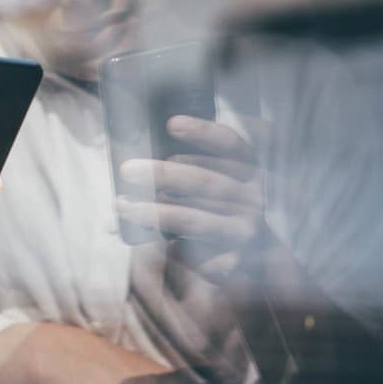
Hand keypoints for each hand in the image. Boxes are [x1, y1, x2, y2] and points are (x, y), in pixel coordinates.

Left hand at [116, 115, 268, 280]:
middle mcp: (252, 196)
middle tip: (127, 170)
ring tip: (123, 205)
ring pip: (194, 219)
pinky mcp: (236, 259)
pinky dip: (175, 250)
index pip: (230, 144)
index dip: (203, 133)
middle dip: (163, 175)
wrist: (259, 253)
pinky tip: (159, 245)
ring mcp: (245, 229)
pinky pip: (196, 254)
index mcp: (250, 168)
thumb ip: (192, 165)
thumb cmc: (222, 206)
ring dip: (154, 213)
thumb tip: (139, 161)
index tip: (171, 124)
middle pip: (205, 182)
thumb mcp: (222, 178)